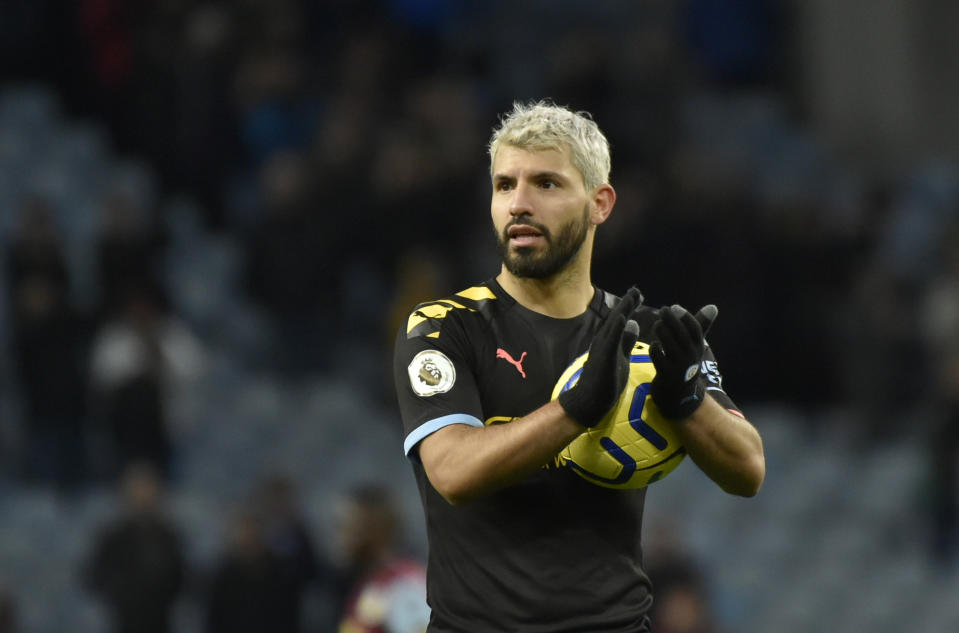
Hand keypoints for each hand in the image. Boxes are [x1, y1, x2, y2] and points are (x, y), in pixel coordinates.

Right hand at [558, 287, 642, 426]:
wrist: (589, 401)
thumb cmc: (604, 382)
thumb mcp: (620, 358)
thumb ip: (625, 341)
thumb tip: (633, 323)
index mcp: (609, 341)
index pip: (620, 321)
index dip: (629, 307)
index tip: (638, 295)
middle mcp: (603, 341)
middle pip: (616, 318)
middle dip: (627, 304)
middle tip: (637, 290)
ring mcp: (602, 348)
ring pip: (613, 326)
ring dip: (622, 310)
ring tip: (631, 297)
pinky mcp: (603, 358)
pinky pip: (610, 341)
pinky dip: (616, 328)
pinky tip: (622, 318)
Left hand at [649, 304, 717, 419]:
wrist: (680, 396)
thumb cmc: (685, 364)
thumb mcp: (695, 346)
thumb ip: (701, 326)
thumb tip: (713, 306)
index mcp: (698, 348)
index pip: (695, 329)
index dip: (685, 316)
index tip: (675, 306)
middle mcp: (691, 357)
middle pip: (682, 335)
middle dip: (672, 320)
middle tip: (663, 310)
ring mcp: (679, 368)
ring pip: (669, 345)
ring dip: (662, 332)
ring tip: (657, 325)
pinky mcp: (666, 376)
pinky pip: (658, 358)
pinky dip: (655, 349)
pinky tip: (653, 345)